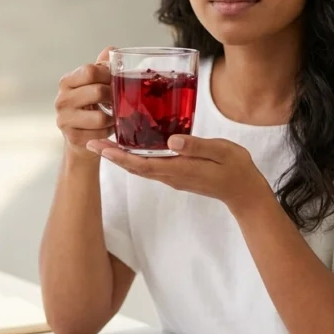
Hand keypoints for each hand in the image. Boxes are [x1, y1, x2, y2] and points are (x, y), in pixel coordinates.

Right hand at [55, 47, 114, 157]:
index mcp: (67, 82)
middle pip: (97, 92)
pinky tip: (108, 128)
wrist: (81, 136)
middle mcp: (61, 99)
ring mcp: (64, 120)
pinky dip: (109, 131)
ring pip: (100, 117)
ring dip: (113, 117)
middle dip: (113, 96)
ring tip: (114, 115)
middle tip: (119, 100)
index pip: (90, 71)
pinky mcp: (72, 137)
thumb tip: (110, 49)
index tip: (115, 80)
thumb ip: (101, 66)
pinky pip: (100, 133)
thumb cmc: (90, 106)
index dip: (108, 74)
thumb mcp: (94, 84)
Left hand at [87, 134, 272, 209]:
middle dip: (111, 155)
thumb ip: (196, 146)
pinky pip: (150, 166)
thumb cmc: (235, 169)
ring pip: (140, 166)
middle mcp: (170, 175)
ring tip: (104, 142)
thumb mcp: (220, 152)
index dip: (117, 155)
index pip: (140, 163)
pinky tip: (132, 145)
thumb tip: (171, 140)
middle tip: (89, 142)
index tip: (97, 147)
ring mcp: (173, 176)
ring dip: (121, 156)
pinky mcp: (177, 174)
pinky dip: (135, 157)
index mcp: (177, 169)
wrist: (244, 192)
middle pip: (133, 166)